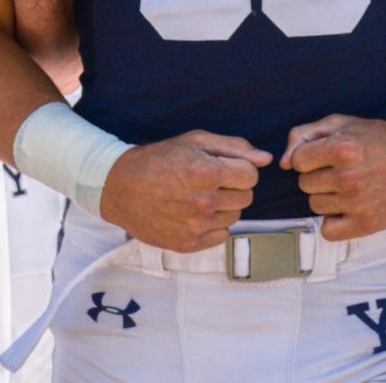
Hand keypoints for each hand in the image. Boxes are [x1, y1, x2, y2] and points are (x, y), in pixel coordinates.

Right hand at [99, 130, 271, 251]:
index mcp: (206, 173)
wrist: (120, 187)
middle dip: (234, 186)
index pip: (251, 175)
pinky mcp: (187, 245)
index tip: (224, 167)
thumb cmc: (159, 159)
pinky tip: (194, 213)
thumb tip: (266, 159)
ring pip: (235, 216)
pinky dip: (213, 225)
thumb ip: (235, 147)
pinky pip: (221, 235)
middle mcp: (203, 203)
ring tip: (200, 196)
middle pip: (246, 197)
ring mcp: (195, 227)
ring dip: (224, 206)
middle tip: (210, 181)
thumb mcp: (195, 141)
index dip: (240, 168)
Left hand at [281, 115, 385, 241]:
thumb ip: (305, 135)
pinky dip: (335, 220)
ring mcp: (357, 203)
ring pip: (315, 205)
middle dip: (318, 176)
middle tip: (342, 170)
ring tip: (350, 186)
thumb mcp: (343, 123)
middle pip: (305, 184)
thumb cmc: (379, 139)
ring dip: (327, 197)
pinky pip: (328, 230)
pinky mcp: (366, 224)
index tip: (325, 155)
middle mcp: (349, 177)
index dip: (308, 156)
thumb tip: (283, 163)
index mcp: (343, 148)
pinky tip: (349, 207)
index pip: (298, 161)